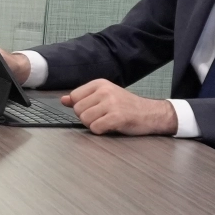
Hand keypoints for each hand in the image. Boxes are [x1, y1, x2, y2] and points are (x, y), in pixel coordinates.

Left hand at [61, 79, 177, 135]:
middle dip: (86, 117)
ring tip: (105, 122)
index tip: (93, 109)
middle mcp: (105, 91)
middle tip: (101, 117)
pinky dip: (100, 131)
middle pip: (78, 109)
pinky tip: (109, 127)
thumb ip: (83, 97)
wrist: (150, 113)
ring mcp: (111, 103)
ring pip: (85, 119)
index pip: (74, 96)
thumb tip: (63, 100)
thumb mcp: (104, 96)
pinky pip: (95, 128)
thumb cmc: (126, 106)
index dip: (80, 107)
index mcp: (100, 84)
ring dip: (93, 125)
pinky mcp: (117, 117)